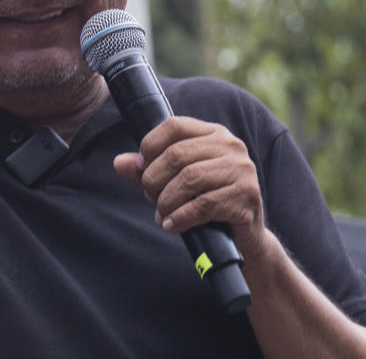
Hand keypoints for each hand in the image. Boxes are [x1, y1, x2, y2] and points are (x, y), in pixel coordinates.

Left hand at [113, 116, 266, 261]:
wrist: (246, 238)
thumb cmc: (208, 205)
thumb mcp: (177, 182)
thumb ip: (150, 170)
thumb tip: (119, 163)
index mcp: (214, 133)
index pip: (174, 126)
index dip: (149, 145)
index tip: (141, 168)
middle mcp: (232, 146)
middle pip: (177, 154)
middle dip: (154, 179)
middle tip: (150, 197)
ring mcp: (242, 170)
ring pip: (189, 179)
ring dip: (166, 201)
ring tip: (161, 215)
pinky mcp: (246, 196)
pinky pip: (203, 204)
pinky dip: (181, 217)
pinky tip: (171, 225)